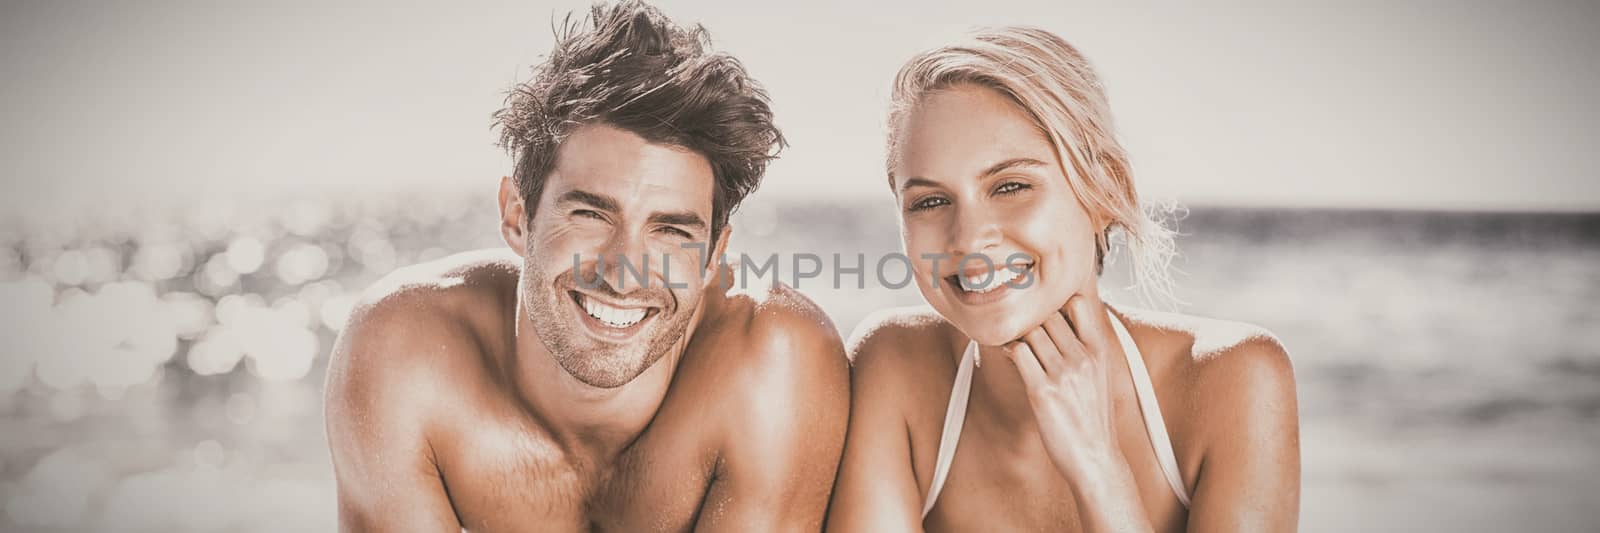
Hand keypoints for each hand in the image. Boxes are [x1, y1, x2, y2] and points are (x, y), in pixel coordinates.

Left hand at [1002, 282, 1126, 478]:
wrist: (1095, 457)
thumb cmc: (1093, 416)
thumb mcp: (1101, 375)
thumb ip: (1085, 347)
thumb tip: (1058, 321)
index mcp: (1099, 350)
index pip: (1076, 302)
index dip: (1055, 302)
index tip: (1042, 311)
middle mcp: (1083, 357)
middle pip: (1046, 315)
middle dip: (1030, 320)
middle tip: (1019, 329)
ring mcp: (1063, 373)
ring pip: (1029, 332)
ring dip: (1017, 335)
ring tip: (1014, 344)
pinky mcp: (1042, 391)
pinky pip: (1018, 353)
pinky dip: (1009, 350)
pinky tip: (1010, 357)